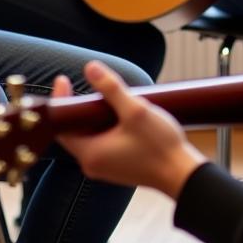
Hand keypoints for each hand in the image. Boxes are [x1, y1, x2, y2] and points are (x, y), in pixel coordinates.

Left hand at [53, 61, 205, 198]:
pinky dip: (102, 126)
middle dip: (77, 107)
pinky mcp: (117, 166)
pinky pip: (100, 143)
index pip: (62, 126)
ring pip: (88, 136)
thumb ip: (111, 88)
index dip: (60, 102)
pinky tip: (116, 113)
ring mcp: (105, 167)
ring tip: (102, 94)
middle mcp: (93, 164)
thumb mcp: (135, 111)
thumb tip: (90, 68)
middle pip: (73, 131)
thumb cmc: (159, 146)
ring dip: (91, 116)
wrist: (181, 175)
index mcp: (90, 154)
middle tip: (81, 84)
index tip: (63, 79)